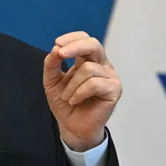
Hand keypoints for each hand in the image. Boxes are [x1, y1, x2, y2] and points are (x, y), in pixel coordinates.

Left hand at [43, 31, 121, 151]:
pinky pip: (94, 84)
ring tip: (67, 97)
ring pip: (88, 68)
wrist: (72, 127)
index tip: (57, 44)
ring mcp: (109, 77)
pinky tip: (75, 100)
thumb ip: (52, 64)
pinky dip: (79, 92)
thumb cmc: (65, 103)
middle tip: (61, 53)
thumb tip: (56, 49)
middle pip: (94, 44)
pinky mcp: (114, 90)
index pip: (85, 39)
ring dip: (71, 85)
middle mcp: (101, 65)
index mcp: (88, 60)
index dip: (72, 38)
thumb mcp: (52, 81)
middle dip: (75, 46)